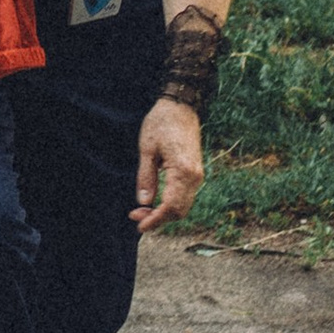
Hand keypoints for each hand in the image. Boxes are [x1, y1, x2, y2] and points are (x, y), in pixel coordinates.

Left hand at [132, 95, 204, 233]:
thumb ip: (146, 177)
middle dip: (158, 219)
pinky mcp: (195, 172)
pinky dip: (171, 204)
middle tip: (135, 216)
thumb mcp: (146, 149)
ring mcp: (198, 175)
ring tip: (142, 210)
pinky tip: (155, 202)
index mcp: (183, 171)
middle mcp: (195, 177)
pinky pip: (185, 196)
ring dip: (164, 213)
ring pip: (183, 205)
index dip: (155, 220)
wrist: (181, 107)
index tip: (140, 225)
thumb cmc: (161, 123)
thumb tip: (143, 202)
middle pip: (179, 211)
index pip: (171, 206)